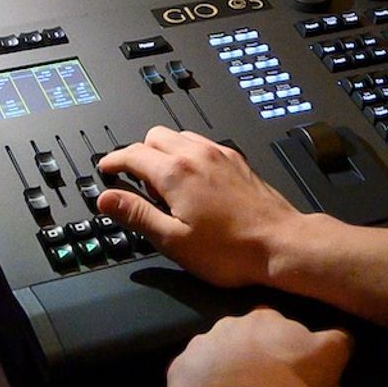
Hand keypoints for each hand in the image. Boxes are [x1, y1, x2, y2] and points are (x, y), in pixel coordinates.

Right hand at [92, 126, 309, 287]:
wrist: (281, 243)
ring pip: (179, 136)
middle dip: (138, 154)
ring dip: (163, 152)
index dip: (113, 161)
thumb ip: (137, 214)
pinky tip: (192, 180)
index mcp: (175, 173)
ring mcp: (219, 155)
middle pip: (154, 136)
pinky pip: (202, 144)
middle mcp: (197, 155)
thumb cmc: (231, 249)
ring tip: (164, 184)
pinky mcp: (236, 161)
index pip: (132, 154)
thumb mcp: (173, 239)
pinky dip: (187, 154)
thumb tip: (106, 198)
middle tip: (134, 182)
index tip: (106, 169)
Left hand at [166, 305, 354, 386]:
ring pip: (207, 362)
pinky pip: (184, 386)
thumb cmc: (295, 379)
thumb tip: (341, 337)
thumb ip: (337, 339)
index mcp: (261, 317)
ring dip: (217, 377)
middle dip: (245, 361)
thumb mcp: (332, 353)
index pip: (269, 327)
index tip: (285, 371)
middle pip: (235, 342)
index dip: (277, 350)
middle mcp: (224, 326)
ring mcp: (196, 351)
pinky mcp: (176, 378)